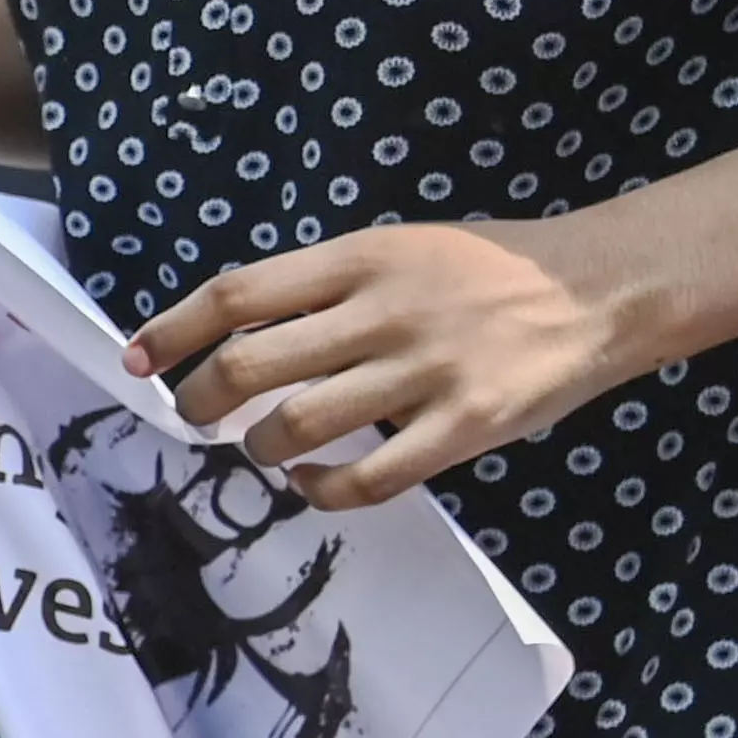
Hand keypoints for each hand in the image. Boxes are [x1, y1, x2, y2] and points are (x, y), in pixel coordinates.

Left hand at [129, 215, 645, 507]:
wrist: (598, 288)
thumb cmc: (489, 268)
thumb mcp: (400, 248)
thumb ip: (328, 286)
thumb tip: (237, 329)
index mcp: (360, 258)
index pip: (238, 294)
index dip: (174, 330)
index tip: (139, 359)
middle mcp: (384, 312)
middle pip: (251, 365)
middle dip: (202, 400)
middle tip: (198, 415)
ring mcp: (424, 372)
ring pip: (297, 425)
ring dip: (258, 448)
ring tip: (259, 449)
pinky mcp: (463, 427)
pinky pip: (369, 478)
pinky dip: (319, 489)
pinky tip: (308, 481)